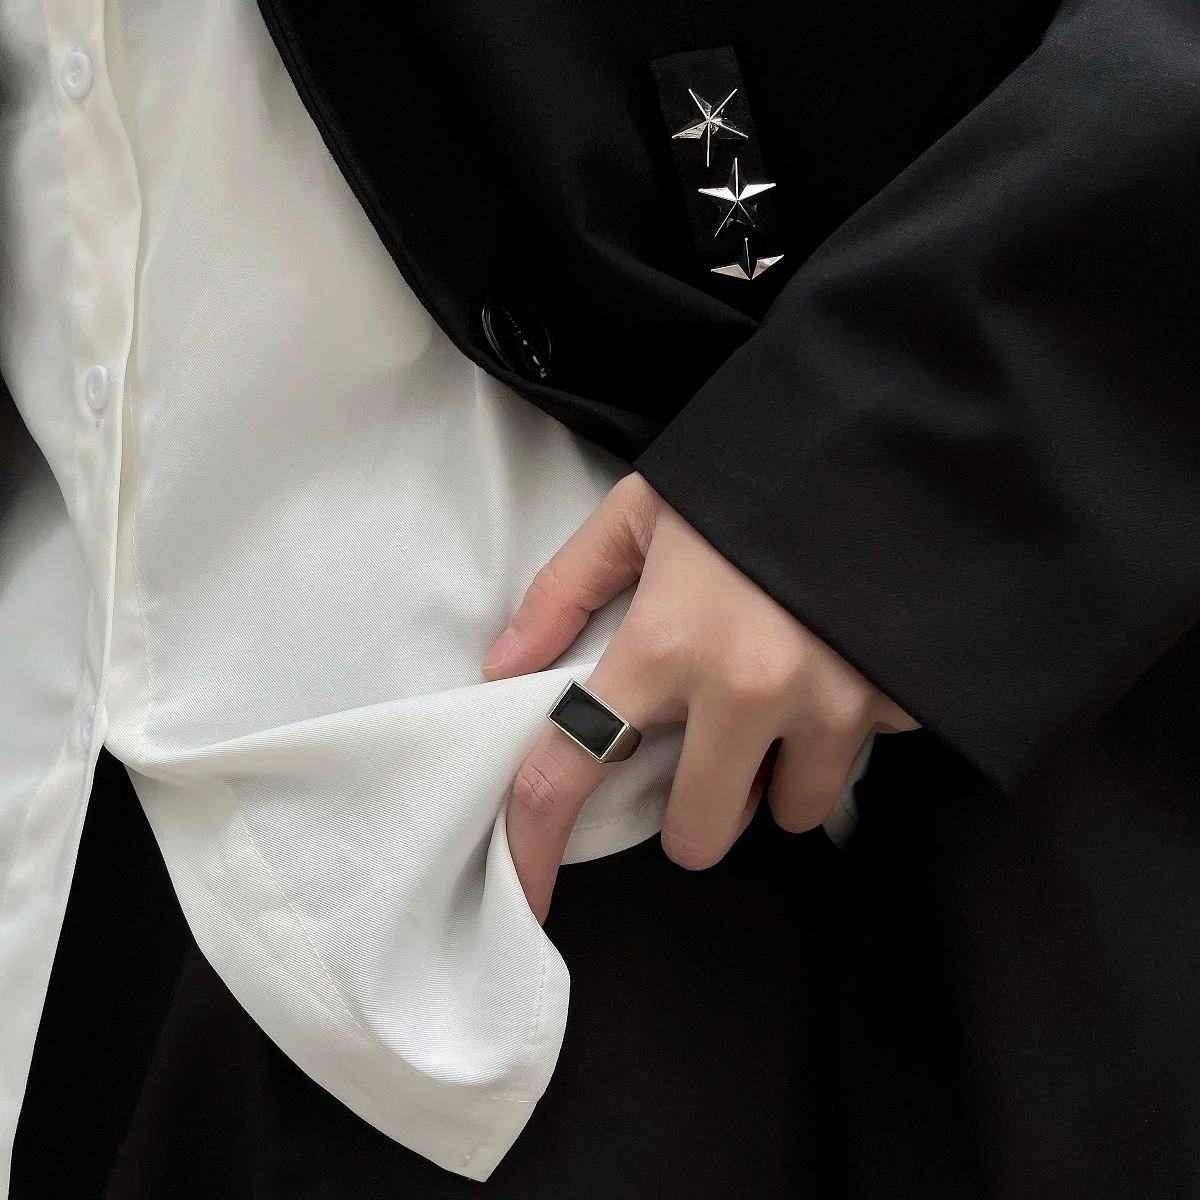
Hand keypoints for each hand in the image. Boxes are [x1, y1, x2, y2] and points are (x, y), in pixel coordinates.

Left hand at [482, 473, 916, 921]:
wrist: (890, 435)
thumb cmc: (752, 472)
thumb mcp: (643, 509)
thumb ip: (565, 589)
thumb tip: (506, 667)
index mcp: (667, 640)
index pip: (573, 767)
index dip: (535, 845)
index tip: (527, 895)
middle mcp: (749, 689)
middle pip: (700, 835)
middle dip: (699, 810)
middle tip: (712, 746)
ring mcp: (834, 703)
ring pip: (793, 811)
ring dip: (780, 774)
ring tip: (788, 693)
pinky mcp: (901, 702)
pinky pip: (864, 757)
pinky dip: (846, 729)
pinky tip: (845, 661)